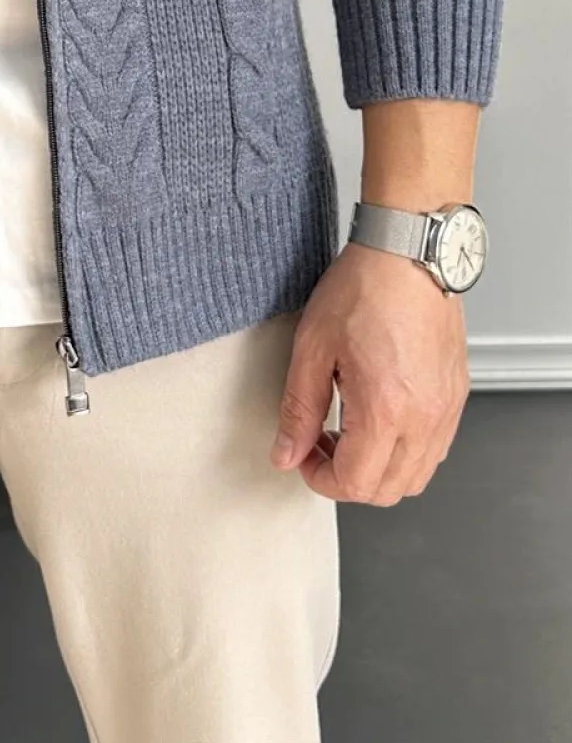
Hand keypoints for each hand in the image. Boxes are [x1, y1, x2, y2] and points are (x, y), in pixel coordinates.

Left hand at [270, 241, 468, 504]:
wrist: (408, 251)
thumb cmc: (364, 287)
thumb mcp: (313, 347)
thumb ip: (298, 409)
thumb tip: (286, 453)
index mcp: (385, 411)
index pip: (354, 484)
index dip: (319, 478)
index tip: (302, 455)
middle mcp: (424, 419)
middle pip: (387, 491)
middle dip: (347, 479)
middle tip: (320, 443)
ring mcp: (446, 409)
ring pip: (416, 476)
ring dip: (379, 470)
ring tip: (349, 432)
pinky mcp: (456, 395)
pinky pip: (435, 449)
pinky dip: (406, 452)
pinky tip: (380, 419)